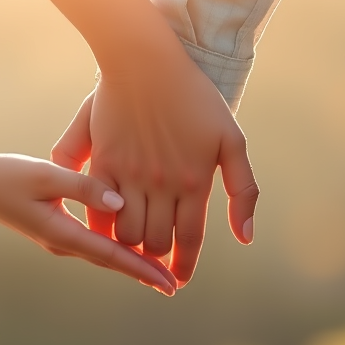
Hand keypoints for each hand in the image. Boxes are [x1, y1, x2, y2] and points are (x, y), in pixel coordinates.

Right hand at [0, 149, 176, 295]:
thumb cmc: (9, 175)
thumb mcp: (48, 175)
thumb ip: (84, 187)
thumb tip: (121, 203)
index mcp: (62, 233)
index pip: (112, 255)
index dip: (142, 269)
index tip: (167, 282)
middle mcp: (63, 242)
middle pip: (111, 261)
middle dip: (142, 272)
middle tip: (173, 283)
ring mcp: (59, 237)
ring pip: (103, 253)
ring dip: (131, 261)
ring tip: (159, 268)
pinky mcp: (56, 228)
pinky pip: (93, 242)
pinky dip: (115, 246)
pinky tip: (130, 242)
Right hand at [51, 63, 258, 287]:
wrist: (146, 62)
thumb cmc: (196, 98)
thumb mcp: (232, 139)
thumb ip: (244, 189)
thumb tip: (243, 237)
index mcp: (196, 180)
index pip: (190, 239)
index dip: (183, 265)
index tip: (178, 281)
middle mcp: (163, 182)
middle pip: (156, 241)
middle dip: (157, 259)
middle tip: (156, 267)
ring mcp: (131, 174)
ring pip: (128, 232)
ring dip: (131, 246)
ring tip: (133, 250)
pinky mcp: (103, 162)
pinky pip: (100, 209)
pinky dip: (104, 227)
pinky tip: (108, 231)